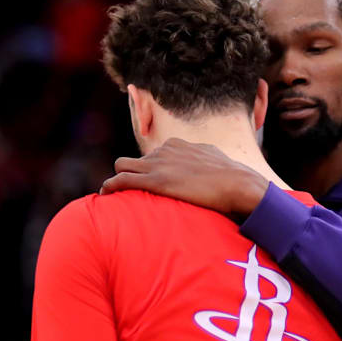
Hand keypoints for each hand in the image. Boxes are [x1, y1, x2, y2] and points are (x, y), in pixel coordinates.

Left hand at [100, 138, 268, 220]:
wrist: (237, 183)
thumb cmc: (232, 178)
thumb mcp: (216, 161)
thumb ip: (205, 162)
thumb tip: (211, 166)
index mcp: (178, 145)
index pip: (154, 155)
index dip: (150, 170)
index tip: (150, 184)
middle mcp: (165, 150)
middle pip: (134, 159)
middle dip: (130, 173)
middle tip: (129, 193)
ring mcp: (158, 164)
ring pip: (122, 165)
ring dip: (117, 179)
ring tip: (111, 195)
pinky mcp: (155, 181)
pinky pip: (122, 179)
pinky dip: (110, 186)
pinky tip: (105, 195)